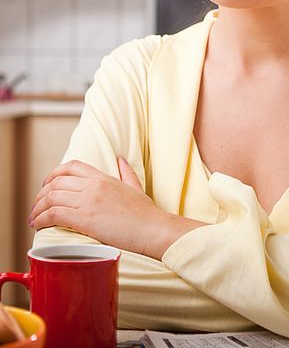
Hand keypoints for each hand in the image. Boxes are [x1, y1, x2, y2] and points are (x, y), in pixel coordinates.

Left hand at [30, 158, 203, 259]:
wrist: (153, 229)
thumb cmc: (146, 213)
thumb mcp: (136, 187)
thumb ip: (126, 173)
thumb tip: (120, 160)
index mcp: (104, 177)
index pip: (71, 166)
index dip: (53, 174)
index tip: (46, 185)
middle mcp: (93, 186)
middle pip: (56, 183)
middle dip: (41, 195)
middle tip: (37, 207)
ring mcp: (89, 201)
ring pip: (51, 198)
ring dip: (37, 209)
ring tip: (34, 219)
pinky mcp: (85, 218)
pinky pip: (54, 214)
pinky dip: (41, 219)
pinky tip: (38, 226)